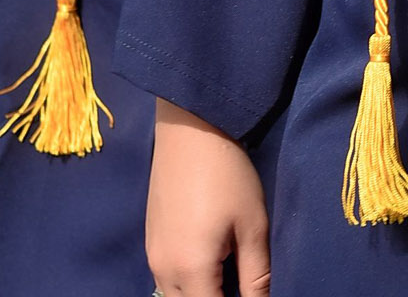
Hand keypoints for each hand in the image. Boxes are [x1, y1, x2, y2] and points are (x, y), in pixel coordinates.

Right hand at [147, 98, 271, 296]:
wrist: (190, 128)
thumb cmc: (228, 174)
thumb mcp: (252, 225)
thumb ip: (257, 276)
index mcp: (191, 271)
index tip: (250, 292)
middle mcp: (163, 270)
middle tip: (240, 284)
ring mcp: (152, 255)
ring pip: (174, 296)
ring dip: (199, 293)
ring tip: (227, 276)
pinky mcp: (149, 240)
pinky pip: (166, 278)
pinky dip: (186, 282)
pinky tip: (208, 260)